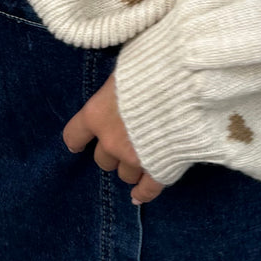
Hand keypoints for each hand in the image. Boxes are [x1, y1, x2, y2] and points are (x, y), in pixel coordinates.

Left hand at [61, 70, 165, 204]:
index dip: (77, 139)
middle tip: (124, 140)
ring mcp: (134, 158)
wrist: (186, 84)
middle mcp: (111, 140)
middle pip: (102, 159)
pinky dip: (143, 193)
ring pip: (124, 174)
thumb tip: (121, 82)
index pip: (74, 134)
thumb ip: (118, 85)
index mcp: (98, 114)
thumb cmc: (153, 65)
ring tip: (139, 158)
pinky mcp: (159, 169)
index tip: (78, 143)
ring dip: (129, 167)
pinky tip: (138, 195)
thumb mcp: (125, 67)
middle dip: (112, 151)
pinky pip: (148, 189)